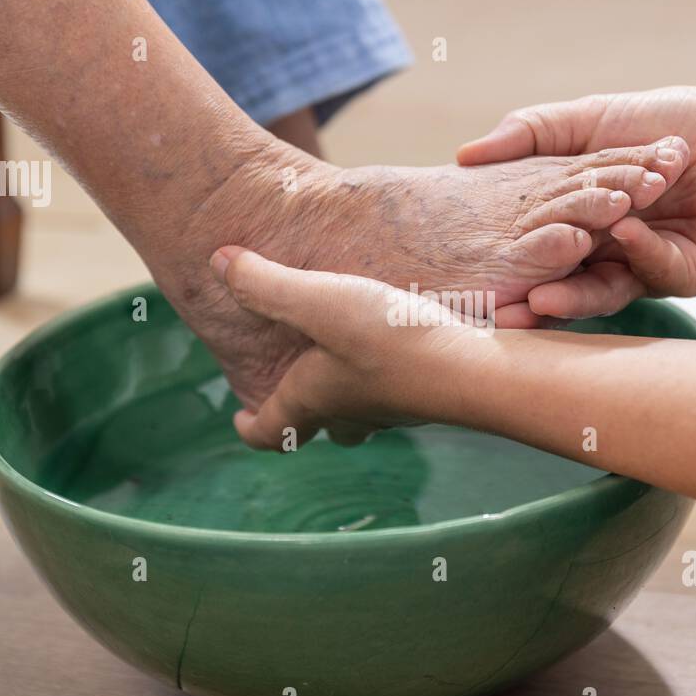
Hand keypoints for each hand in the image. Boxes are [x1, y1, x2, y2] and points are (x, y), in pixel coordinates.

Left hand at [208, 246, 483, 449]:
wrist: (478, 372)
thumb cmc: (393, 340)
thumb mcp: (321, 301)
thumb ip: (267, 284)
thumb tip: (217, 263)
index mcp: (314, 397)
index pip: (270, 432)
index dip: (251, 426)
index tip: (240, 417)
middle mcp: (352, 410)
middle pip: (318, 424)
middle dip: (301, 409)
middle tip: (292, 385)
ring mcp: (395, 406)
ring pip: (360, 409)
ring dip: (346, 391)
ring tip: (341, 356)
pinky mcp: (431, 391)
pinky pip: (397, 388)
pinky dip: (386, 372)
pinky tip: (396, 339)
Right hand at [457, 85, 695, 316]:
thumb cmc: (667, 120)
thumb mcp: (586, 121)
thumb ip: (530, 134)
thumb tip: (463, 155)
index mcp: (580, 230)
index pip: (532, 256)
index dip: (501, 267)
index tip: (462, 279)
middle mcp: (608, 258)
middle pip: (560, 287)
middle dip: (528, 302)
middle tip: (494, 311)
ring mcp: (648, 270)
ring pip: (605, 294)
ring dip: (573, 296)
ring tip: (540, 298)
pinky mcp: (691, 273)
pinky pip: (659, 272)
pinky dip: (640, 252)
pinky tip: (623, 230)